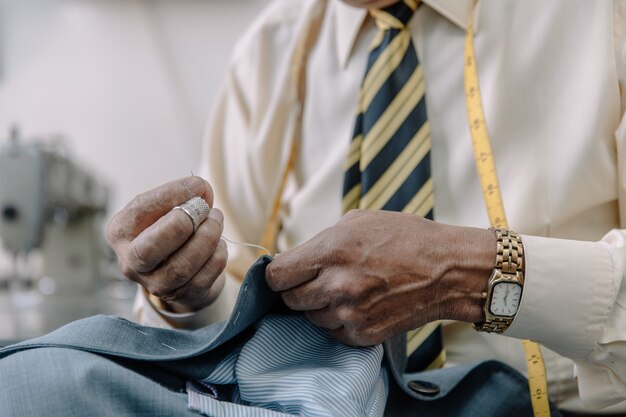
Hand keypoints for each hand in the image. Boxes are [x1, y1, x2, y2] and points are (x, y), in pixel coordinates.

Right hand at [106, 176, 227, 312]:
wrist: (181, 271)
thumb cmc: (171, 230)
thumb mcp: (167, 209)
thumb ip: (182, 197)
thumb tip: (202, 190)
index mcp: (120, 231)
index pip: (139, 211)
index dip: (171, 195)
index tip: (198, 185)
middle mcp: (131, 262)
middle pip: (149, 249)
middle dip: (180, 226)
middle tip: (203, 209)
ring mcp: (154, 284)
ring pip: (180, 267)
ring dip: (206, 239)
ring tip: (217, 220)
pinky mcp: (181, 296)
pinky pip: (202, 279)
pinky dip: (216, 258)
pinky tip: (219, 244)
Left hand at [266, 210, 493, 345]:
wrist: (447, 271)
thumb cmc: (404, 238)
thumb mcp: (357, 221)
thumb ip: (321, 242)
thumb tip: (296, 260)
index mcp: (331, 251)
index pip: (276, 276)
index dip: (278, 275)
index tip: (286, 274)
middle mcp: (337, 286)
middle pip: (289, 300)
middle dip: (298, 289)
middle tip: (319, 279)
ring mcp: (350, 314)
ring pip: (311, 318)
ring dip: (320, 306)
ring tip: (346, 289)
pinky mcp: (364, 335)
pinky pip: (333, 332)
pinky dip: (339, 321)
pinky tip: (359, 304)